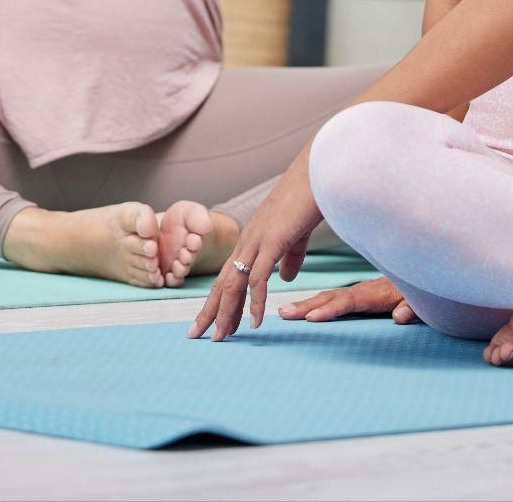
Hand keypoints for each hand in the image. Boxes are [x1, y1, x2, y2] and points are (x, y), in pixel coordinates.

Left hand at [188, 153, 322, 341]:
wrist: (316, 174)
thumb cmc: (307, 202)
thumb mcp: (296, 237)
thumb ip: (289, 259)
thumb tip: (284, 280)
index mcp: (250, 242)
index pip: (226, 277)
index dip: (216, 300)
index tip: (208, 323)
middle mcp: (247, 242)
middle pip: (221, 283)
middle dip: (209, 312)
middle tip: (196, 336)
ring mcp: (257, 241)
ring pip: (233, 284)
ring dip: (226, 313)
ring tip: (221, 337)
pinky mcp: (272, 241)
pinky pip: (259, 278)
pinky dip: (256, 302)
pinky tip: (256, 322)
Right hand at [279, 277, 418, 324]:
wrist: (424, 271)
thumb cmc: (422, 289)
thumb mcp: (421, 300)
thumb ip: (411, 307)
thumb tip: (400, 317)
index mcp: (375, 294)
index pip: (348, 302)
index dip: (330, 310)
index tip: (311, 318)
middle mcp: (362, 291)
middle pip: (330, 298)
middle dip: (306, 306)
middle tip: (283, 314)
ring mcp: (358, 292)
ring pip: (327, 297)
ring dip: (305, 304)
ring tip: (284, 312)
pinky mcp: (357, 295)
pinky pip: (332, 298)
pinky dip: (314, 302)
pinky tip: (300, 309)